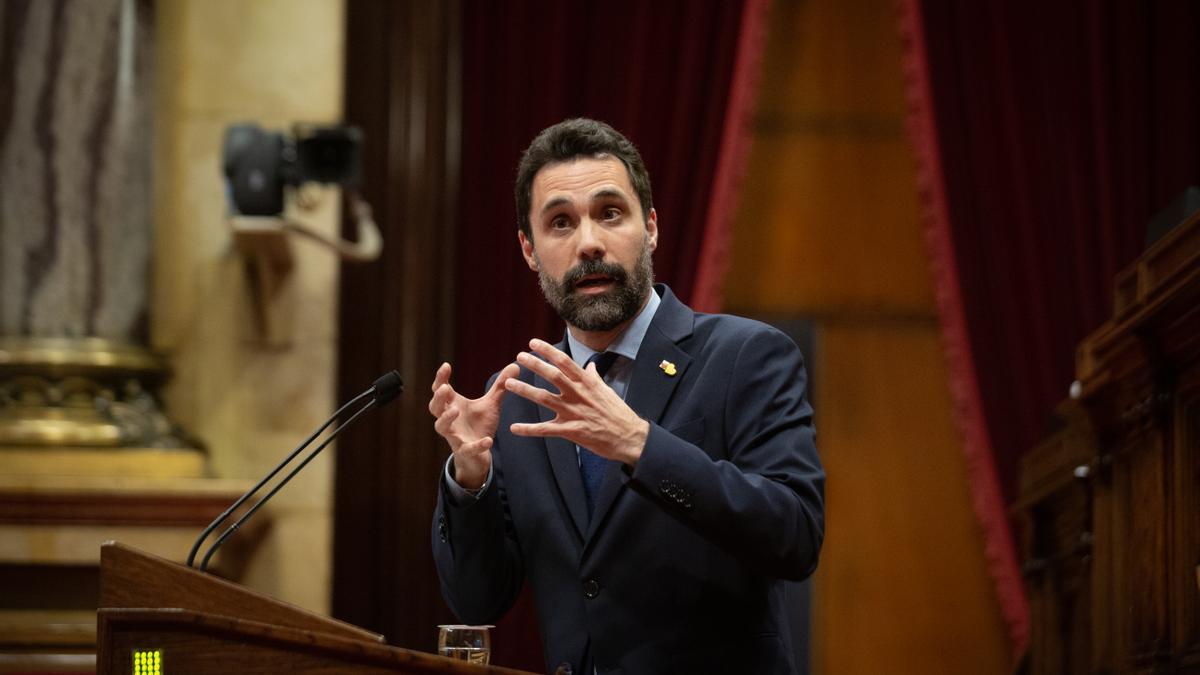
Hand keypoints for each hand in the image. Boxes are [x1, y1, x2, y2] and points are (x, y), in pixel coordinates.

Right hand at [429, 361, 518, 488]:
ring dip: (446, 418)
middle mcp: (449, 420)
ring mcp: (454, 436)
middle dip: (438, 397)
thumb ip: (500, 386)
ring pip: (441, 427)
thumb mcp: (490, 404)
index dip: (441, 378)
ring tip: (456, 410)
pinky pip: (468, 449)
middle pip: (435, 407)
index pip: (440, 389)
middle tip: (445, 387)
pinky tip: (488, 441)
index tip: (446, 365)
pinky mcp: (465, 451)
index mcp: (452, 405)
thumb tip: (516, 365)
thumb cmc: (479, 425)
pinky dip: (477, 445)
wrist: (479, 455)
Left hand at [504, 339, 648, 464]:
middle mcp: (579, 394)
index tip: (533, 343)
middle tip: (519, 356)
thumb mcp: (607, 391)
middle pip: (552, 375)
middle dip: (534, 364)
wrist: (630, 437)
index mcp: (587, 383)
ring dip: (525, 390)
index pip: (565, 361)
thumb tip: (590, 365)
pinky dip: (529, 429)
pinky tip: (514, 428)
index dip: (548, 351)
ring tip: (509, 384)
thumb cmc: (619, 413)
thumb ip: (594, 378)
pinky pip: (546, 430)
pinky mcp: (571, 431)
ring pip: (545, 399)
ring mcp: (574, 412)